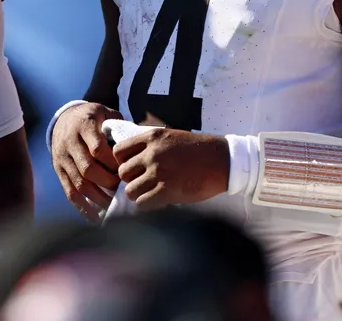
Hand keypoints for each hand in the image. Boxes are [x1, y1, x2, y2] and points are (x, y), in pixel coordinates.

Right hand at [51, 102, 122, 221]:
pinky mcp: (58, 171)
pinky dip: (82, 207)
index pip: (97, 148)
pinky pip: (69, 192)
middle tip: (123, 188)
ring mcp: (62, 158)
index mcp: (84, 126)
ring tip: (114, 206)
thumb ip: (120, 126)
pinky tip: (96, 218)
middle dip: (107, 182)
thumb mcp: (105, 112)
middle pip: (88, 169)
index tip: (127, 169)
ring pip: (79, 183)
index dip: (113, 162)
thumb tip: (138, 145)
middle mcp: (70, 143)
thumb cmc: (92, 117)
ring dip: (97, 198)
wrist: (64, 118)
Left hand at [113, 127, 229, 209]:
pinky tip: (157, 200)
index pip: (119, 151)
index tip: (134, 168)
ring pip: (130, 190)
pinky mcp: (167, 190)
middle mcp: (152, 153)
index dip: (124, 162)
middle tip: (143, 183)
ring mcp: (159, 172)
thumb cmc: (197, 150)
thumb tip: (130, 160)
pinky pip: (142, 203)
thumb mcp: (170, 137)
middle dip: (131, 180)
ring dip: (138, 194)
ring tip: (150, 193)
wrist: (222, 161)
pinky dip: (147, 204)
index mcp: (151, 137)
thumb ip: (149, 146)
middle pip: (122, 172)